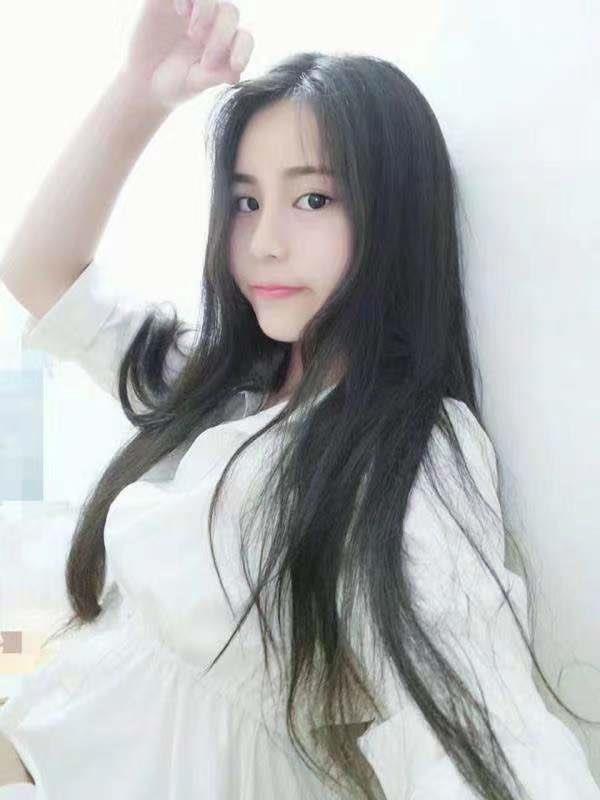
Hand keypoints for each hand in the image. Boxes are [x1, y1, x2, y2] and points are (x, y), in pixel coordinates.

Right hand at [120, 0, 253, 111]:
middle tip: (206, 60)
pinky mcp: (170, 0)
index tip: (236, 66)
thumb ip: (214, 76)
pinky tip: (181, 11)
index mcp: (225, 45)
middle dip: (222, 35)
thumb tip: (236, 74)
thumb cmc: (173, 85)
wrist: (142, 81)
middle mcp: (212, 24)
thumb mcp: (194, 83)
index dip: (243, 50)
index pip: (243, 38)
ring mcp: (192, 9)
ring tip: (193, 33)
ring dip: (207, 11)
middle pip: (230, 12)